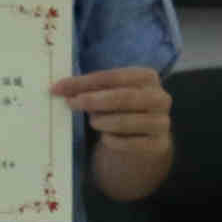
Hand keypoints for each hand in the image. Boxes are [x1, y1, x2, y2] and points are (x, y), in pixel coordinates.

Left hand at [52, 65, 169, 146]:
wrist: (145, 137)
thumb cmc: (122, 108)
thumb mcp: (109, 93)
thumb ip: (88, 88)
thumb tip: (59, 88)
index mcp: (148, 77)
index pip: (113, 76)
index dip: (85, 82)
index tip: (59, 88)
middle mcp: (160, 97)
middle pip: (122, 97)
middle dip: (93, 101)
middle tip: (72, 104)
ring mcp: (162, 122)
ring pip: (125, 122)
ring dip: (102, 122)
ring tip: (93, 122)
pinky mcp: (159, 144)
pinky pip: (128, 143)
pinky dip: (111, 140)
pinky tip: (106, 137)